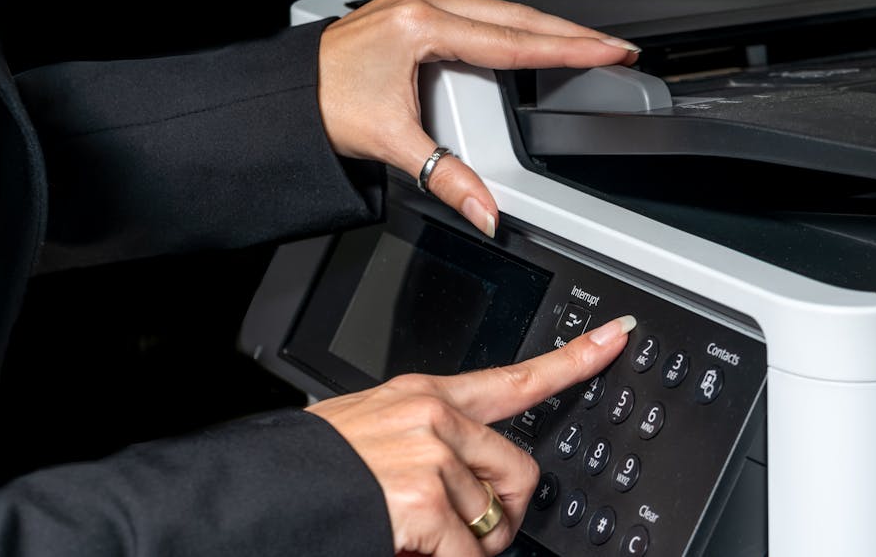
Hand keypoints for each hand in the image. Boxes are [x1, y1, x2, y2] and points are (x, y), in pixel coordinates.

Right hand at [307, 315, 635, 555]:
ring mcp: (431, 455)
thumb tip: (473, 486)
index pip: (515, 376)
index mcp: (425, 395)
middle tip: (461, 535)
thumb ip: (431, 442)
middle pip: (519, 472)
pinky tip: (409, 549)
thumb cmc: (314, 470)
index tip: (615, 339)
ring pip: (493, 522)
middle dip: (501, 516)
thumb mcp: (376, 433)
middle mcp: (433, 415)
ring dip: (464, 549)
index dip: (574, 359)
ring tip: (415, 539)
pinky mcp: (424, 499)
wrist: (260, 492)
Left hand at [318, 0, 638, 237]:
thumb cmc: (322, 106)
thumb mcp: (390, 143)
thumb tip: (485, 210)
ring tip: (585, 45)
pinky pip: (479, 12)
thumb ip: (446, 177)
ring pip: (499, 11)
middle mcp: (421, 1)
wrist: (284, 96)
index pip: (511, 41)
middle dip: (570, 35)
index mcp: (420, 25)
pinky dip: (512, 27)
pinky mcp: (414, 5)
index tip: (607, 51)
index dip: (566, 50)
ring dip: (544, 29)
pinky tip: (533, 38)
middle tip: (616, 47)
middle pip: (515, 17)